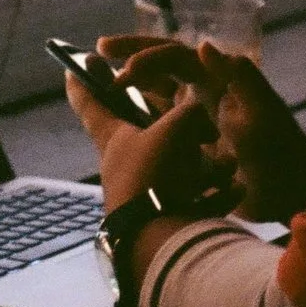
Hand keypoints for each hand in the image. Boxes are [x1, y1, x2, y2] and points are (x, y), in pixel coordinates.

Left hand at [64, 67, 222, 214]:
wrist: (159, 238)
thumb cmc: (155, 174)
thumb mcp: (176, 128)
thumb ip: (191, 114)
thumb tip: (204, 120)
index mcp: (113, 138)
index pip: (90, 103)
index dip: (82, 84)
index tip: (70, 68)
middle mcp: (124, 164)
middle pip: (146, 136)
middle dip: (181, 131)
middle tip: (203, 128)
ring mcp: (145, 192)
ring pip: (179, 169)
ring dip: (207, 166)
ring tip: (227, 166)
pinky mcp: (165, 217)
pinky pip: (196, 200)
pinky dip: (216, 195)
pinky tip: (235, 191)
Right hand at [98, 37, 305, 222]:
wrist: (288, 190)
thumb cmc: (280, 150)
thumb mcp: (261, 113)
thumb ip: (240, 77)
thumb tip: (203, 45)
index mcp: (218, 79)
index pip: (175, 55)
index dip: (147, 55)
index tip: (122, 71)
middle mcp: (204, 91)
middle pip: (161, 66)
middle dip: (131, 54)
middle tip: (98, 50)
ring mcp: (197, 117)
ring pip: (156, 93)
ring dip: (131, 86)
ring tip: (100, 83)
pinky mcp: (192, 143)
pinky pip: (159, 124)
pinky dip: (138, 118)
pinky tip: (116, 122)